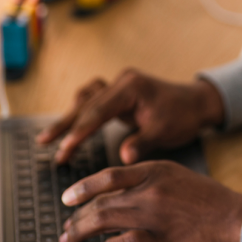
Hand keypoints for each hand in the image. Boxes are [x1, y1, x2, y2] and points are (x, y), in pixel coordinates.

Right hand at [37, 70, 225, 163]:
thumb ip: (142, 142)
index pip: (98, 111)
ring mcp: (119, 85)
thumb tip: (124, 159)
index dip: (79, 132)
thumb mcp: (164, 131)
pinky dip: (81, 112)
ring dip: (69, 117)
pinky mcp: (119, 92)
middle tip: (45, 144)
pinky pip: (93, 100)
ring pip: (86, 99)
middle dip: (66, 126)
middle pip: (86, 104)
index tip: (64, 149)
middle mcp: (122, 82)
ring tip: (49, 138)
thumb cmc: (183, 116)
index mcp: (131, 88)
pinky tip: (70, 126)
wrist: (196, 103)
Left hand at [58, 160, 241, 241]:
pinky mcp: (160, 239)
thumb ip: (143, 178)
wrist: (232, 216)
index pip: (108, 176)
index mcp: (153, 171)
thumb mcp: (173, 173)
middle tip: (66, 227)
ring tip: (71, 239)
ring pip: (105, 220)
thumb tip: (111, 192)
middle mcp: (150, 191)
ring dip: (82, 231)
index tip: (67, 198)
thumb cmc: (204, 197)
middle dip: (77, 217)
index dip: (82, 187)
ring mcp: (154, 215)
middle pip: (101, 202)